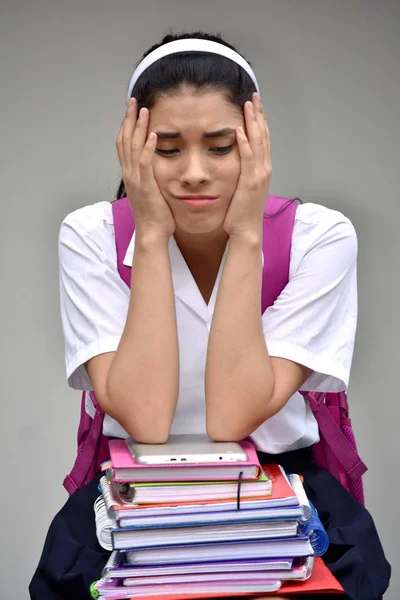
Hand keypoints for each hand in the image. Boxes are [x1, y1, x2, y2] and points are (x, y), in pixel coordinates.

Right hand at [116, 99, 175, 239]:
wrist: (152, 233)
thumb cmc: (155, 216)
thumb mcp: (151, 190)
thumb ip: (151, 176)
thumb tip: (157, 166)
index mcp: (130, 174)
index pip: (124, 145)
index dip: (126, 125)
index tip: (131, 110)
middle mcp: (129, 174)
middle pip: (125, 140)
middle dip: (129, 119)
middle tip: (133, 101)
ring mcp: (136, 180)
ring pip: (133, 148)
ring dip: (137, 127)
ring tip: (143, 110)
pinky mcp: (146, 186)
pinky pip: (145, 163)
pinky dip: (148, 148)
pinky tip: (153, 134)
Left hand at [223, 92, 271, 238]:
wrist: (246, 231)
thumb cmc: (242, 214)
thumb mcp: (243, 189)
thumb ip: (242, 174)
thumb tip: (235, 164)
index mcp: (262, 170)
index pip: (262, 140)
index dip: (259, 121)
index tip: (254, 105)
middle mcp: (264, 169)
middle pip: (263, 135)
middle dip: (259, 115)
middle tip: (254, 96)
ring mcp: (259, 174)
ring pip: (258, 142)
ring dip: (253, 122)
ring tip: (249, 104)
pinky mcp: (250, 181)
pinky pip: (247, 158)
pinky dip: (244, 143)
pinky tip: (239, 130)